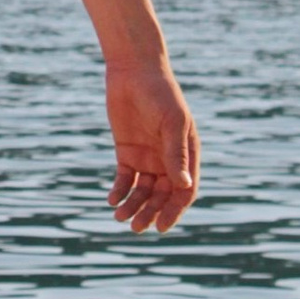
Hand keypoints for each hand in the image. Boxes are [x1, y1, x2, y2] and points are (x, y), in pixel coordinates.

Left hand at [106, 56, 198, 234]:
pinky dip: (119, 191)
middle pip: (162, 196)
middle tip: (137, 227)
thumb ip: (176, 154)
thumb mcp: (171, 123)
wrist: (133, 71)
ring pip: (142, 191)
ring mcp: (148, 157)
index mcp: (187, 154)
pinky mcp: (127, 153)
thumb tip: (183, 185)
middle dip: (151, 212)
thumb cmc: (160, 93)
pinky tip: (112, 199)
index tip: (162, 226)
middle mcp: (169, 160)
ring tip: (120, 216)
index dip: (175, 210)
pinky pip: (124, 179)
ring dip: (133, 205)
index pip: (185, 190)